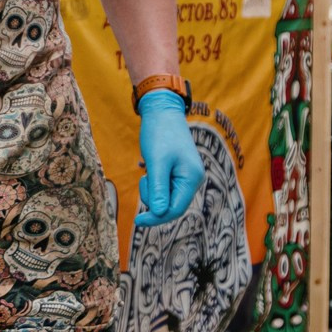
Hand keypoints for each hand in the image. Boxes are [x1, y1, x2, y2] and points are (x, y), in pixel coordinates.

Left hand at [132, 90, 202, 228]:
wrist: (162, 111)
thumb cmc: (159, 133)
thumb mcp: (156, 161)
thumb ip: (158, 188)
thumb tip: (158, 213)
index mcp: (192, 178)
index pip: (176, 210)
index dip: (157, 218)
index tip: (138, 221)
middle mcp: (193, 180)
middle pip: (172, 206)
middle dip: (154, 199)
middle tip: (143, 179)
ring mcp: (187, 176)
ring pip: (167, 197)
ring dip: (153, 190)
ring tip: (148, 170)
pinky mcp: (178, 172)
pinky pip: (166, 188)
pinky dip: (155, 184)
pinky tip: (150, 170)